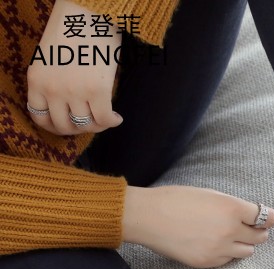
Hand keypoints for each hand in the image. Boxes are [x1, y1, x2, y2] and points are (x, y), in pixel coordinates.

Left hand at [27, 0, 122, 135]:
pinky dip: (112, 122)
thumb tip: (70, 108)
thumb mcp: (51, 60)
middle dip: (79, 129)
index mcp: (36, 80)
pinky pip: (104, 119)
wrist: (88, 13)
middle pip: (63, 125)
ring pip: (86, 124)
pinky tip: (117, 117)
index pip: (39, 117)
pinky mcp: (97, 91)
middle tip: (90, 124)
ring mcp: (74, 91)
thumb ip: (54, 83)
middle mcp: (52, 89)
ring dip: (98, 126)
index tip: (68, 125)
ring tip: (106, 119)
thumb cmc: (72, 32)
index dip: (55, 126)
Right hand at [123, 186, 273, 268]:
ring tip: (231, 236)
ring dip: (244, 244)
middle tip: (253, 228)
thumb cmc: (176, 200)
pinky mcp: (207, 262)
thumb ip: (233, 206)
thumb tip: (250, 214)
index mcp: (232, 209)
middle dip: (259, 232)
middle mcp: (230, 230)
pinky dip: (226, 253)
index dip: (271, 218)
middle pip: (261, 237)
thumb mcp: (210, 194)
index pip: (265, 217)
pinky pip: (227, 260)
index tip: (272, 218)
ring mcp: (219, 249)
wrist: (148, 217)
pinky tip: (214, 244)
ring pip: (247, 252)